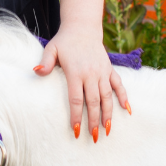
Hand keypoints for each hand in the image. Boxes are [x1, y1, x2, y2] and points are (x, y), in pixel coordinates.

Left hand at [34, 23, 129, 140]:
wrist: (83, 28)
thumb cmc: (64, 42)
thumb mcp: (52, 49)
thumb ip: (46, 62)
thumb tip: (37, 72)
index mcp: (76, 72)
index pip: (77, 99)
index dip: (77, 116)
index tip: (76, 130)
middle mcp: (91, 73)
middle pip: (94, 101)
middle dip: (94, 120)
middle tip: (93, 137)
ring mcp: (102, 72)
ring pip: (108, 96)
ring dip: (109, 114)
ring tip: (107, 130)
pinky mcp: (110, 70)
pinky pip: (119, 85)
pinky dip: (124, 97)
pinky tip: (127, 110)